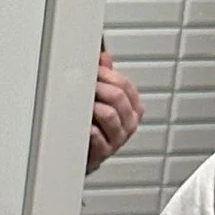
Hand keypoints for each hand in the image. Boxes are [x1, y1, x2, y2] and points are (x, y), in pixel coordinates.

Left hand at [88, 45, 142, 169]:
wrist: (86, 157)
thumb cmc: (96, 128)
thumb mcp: (103, 100)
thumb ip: (105, 78)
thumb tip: (104, 56)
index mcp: (133, 108)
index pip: (125, 85)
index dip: (106, 74)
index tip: (91, 70)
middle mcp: (129, 123)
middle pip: (118, 96)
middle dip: (98, 87)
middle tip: (82, 84)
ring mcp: (118, 138)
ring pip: (108, 114)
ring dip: (92, 105)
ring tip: (80, 102)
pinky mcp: (103, 152)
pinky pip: (97, 136)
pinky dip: (88, 127)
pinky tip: (81, 123)